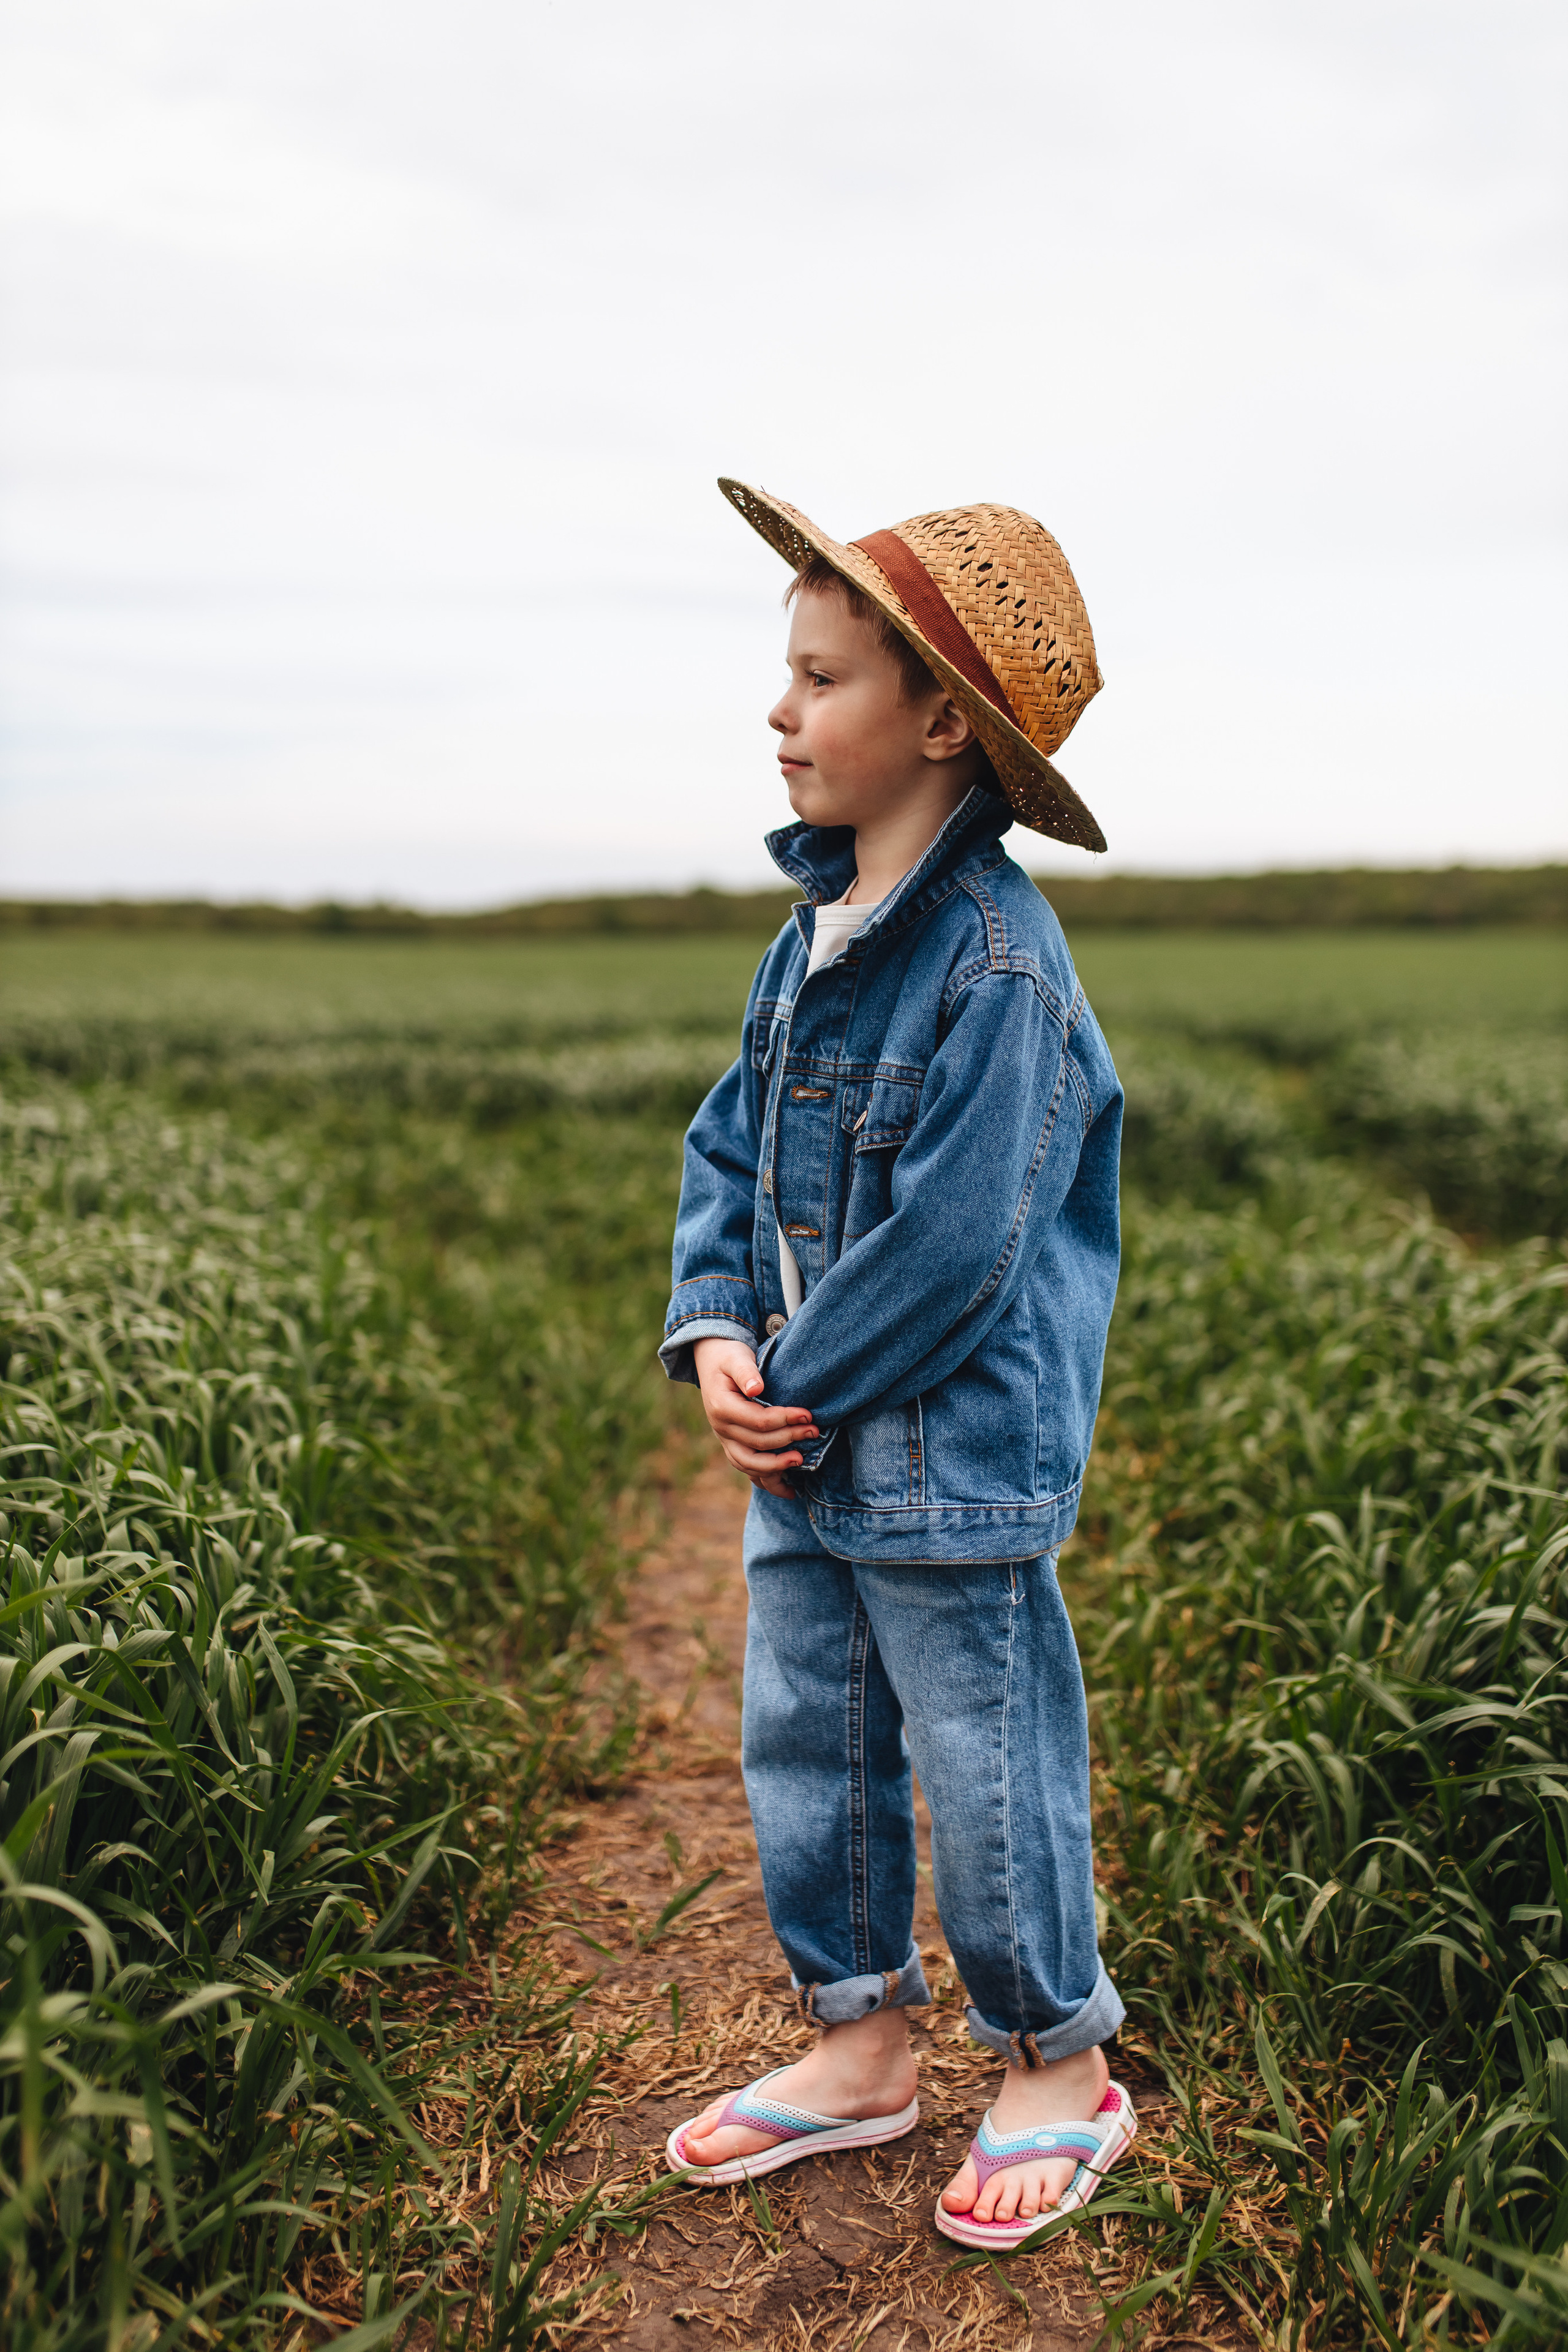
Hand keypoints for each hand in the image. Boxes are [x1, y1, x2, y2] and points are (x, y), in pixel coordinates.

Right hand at [692, 1339, 818, 1499]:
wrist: (712, 1362)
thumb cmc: (729, 1357)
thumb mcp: (736, 1357)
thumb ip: (746, 1371)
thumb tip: (756, 1388)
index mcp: (722, 1407)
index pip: (758, 1421)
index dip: (785, 1420)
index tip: (808, 1415)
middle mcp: (721, 1428)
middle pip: (758, 1444)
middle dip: (789, 1439)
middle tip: (814, 1432)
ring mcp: (726, 1440)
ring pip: (750, 1465)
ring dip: (777, 1467)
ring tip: (801, 1462)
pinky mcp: (733, 1446)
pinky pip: (748, 1470)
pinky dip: (767, 1481)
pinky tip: (789, 1489)